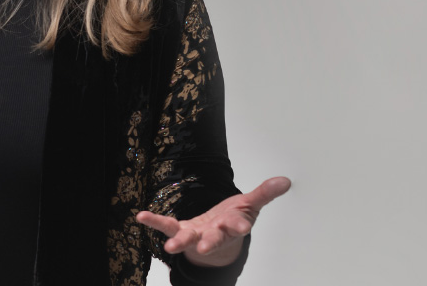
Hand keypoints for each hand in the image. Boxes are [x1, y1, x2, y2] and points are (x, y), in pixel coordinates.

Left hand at [136, 176, 290, 267]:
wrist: (218, 239)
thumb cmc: (232, 219)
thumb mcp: (250, 205)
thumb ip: (265, 193)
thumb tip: (285, 180)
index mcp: (233, 225)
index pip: (239, 225)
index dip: (241, 224)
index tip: (244, 225)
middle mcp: (214, 233)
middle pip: (214, 238)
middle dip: (211, 242)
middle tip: (206, 247)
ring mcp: (197, 234)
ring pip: (189, 239)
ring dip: (180, 242)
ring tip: (170, 247)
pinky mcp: (181, 230)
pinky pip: (166, 226)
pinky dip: (154, 221)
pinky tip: (141, 216)